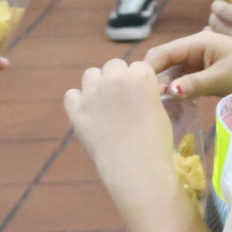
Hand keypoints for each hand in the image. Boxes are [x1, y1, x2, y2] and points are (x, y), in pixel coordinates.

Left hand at [64, 59, 171, 181]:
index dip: (141, 80)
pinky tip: (90, 113)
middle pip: (114, 65)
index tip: (142, 94)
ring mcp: (92, 93)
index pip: (139, 66)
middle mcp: (115, 78)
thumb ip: (145, 92)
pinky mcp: (75, 109)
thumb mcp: (159, 109)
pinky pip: (72, 94)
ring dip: (98, 84)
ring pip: (91, 74)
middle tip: (123, 99)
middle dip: (118, 77)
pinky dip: (79, 101)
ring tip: (105, 104)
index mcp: (140, 76)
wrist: (136, 166)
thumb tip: (136, 89)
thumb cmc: (155, 141)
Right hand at [145, 29, 231, 97]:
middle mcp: (195, 48)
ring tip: (156, 105)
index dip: (148, 70)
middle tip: (146, 100)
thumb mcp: (222, 78)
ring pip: (172, 71)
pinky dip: (177, 89)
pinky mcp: (206, 71)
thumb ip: (194, 84)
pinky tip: (172, 104)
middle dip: (154, 77)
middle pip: (164, 60)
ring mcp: (200, 59)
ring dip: (165, 85)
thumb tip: (168, 91)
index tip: (138, 91)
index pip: (162, 53)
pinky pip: (184, 78)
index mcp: (198, 42)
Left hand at [209, 0, 231, 47]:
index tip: (220, 4)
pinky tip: (223, 44)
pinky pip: (216, 49)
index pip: (224, 10)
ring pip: (213, 35)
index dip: (218, 5)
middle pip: (214, 22)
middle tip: (221, 16)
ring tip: (222, 30)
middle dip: (215, 17)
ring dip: (213, 30)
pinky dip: (216, 43)